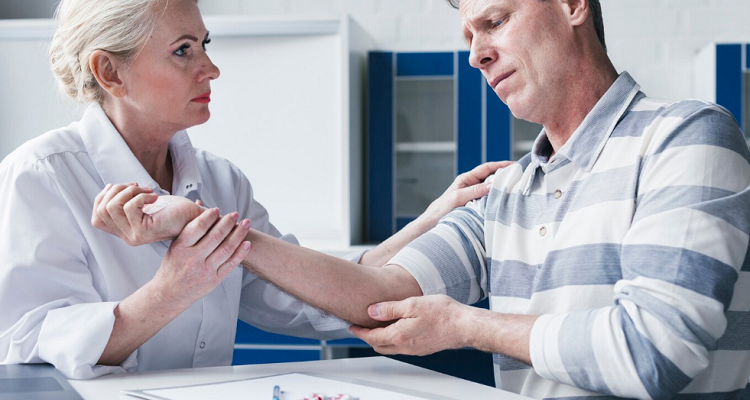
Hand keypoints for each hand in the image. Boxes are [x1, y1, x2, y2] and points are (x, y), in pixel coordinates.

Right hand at [92, 183, 203, 244]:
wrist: (199, 218)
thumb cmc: (175, 209)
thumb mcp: (144, 203)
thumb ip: (125, 200)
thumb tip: (109, 186)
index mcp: (125, 231)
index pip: (97, 218)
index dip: (105, 197)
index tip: (125, 187)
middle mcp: (127, 237)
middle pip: (102, 209)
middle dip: (119, 190)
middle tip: (139, 187)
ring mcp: (135, 236)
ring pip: (112, 206)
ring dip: (130, 191)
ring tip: (148, 191)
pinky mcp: (145, 232)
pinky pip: (129, 207)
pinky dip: (141, 195)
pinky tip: (155, 197)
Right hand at [151, 208, 252, 307]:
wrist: (169, 293)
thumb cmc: (173, 266)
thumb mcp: (175, 246)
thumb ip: (189, 229)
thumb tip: (201, 205)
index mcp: (180, 248)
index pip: (196, 228)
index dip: (208, 217)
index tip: (217, 209)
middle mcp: (192, 259)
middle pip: (215, 237)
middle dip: (228, 223)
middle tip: (235, 214)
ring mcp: (205, 270)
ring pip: (226, 249)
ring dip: (238, 234)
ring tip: (245, 223)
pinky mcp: (214, 280)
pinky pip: (231, 264)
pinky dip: (241, 253)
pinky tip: (247, 243)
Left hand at [348, 295, 469, 355]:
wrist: (464, 326)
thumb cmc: (442, 313)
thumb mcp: (412, 304)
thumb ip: (389, 309)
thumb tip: (371, 311)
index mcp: (399, 335)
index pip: (371, 337)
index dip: (359, 331)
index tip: (351, 326)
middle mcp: (405, 346)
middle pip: (378, 345)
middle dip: (367, 337)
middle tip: (361, 327)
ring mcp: (414, 350)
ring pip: (390, 348)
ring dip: (380, 339)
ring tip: (377, 326)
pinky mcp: (423, 349)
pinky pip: (401, 347)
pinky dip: (393, 340)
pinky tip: (397, 328)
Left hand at [422, 161, 511, 223]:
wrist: (433, 223)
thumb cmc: (442, 209)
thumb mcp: (458, 198)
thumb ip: (475, 191)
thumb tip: (493, 184)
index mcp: (466, 179)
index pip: (486, 168)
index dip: (500, 165)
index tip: (513, 165)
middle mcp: (470, 185)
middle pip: (490, 177)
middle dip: (503, 175)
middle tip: (519, 176)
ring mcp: (473, 195)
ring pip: (490, 188)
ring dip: (501, 187)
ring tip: (515, 187)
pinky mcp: (474, 205)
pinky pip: (488, 199)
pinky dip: (496, 198)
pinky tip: (504, 200)